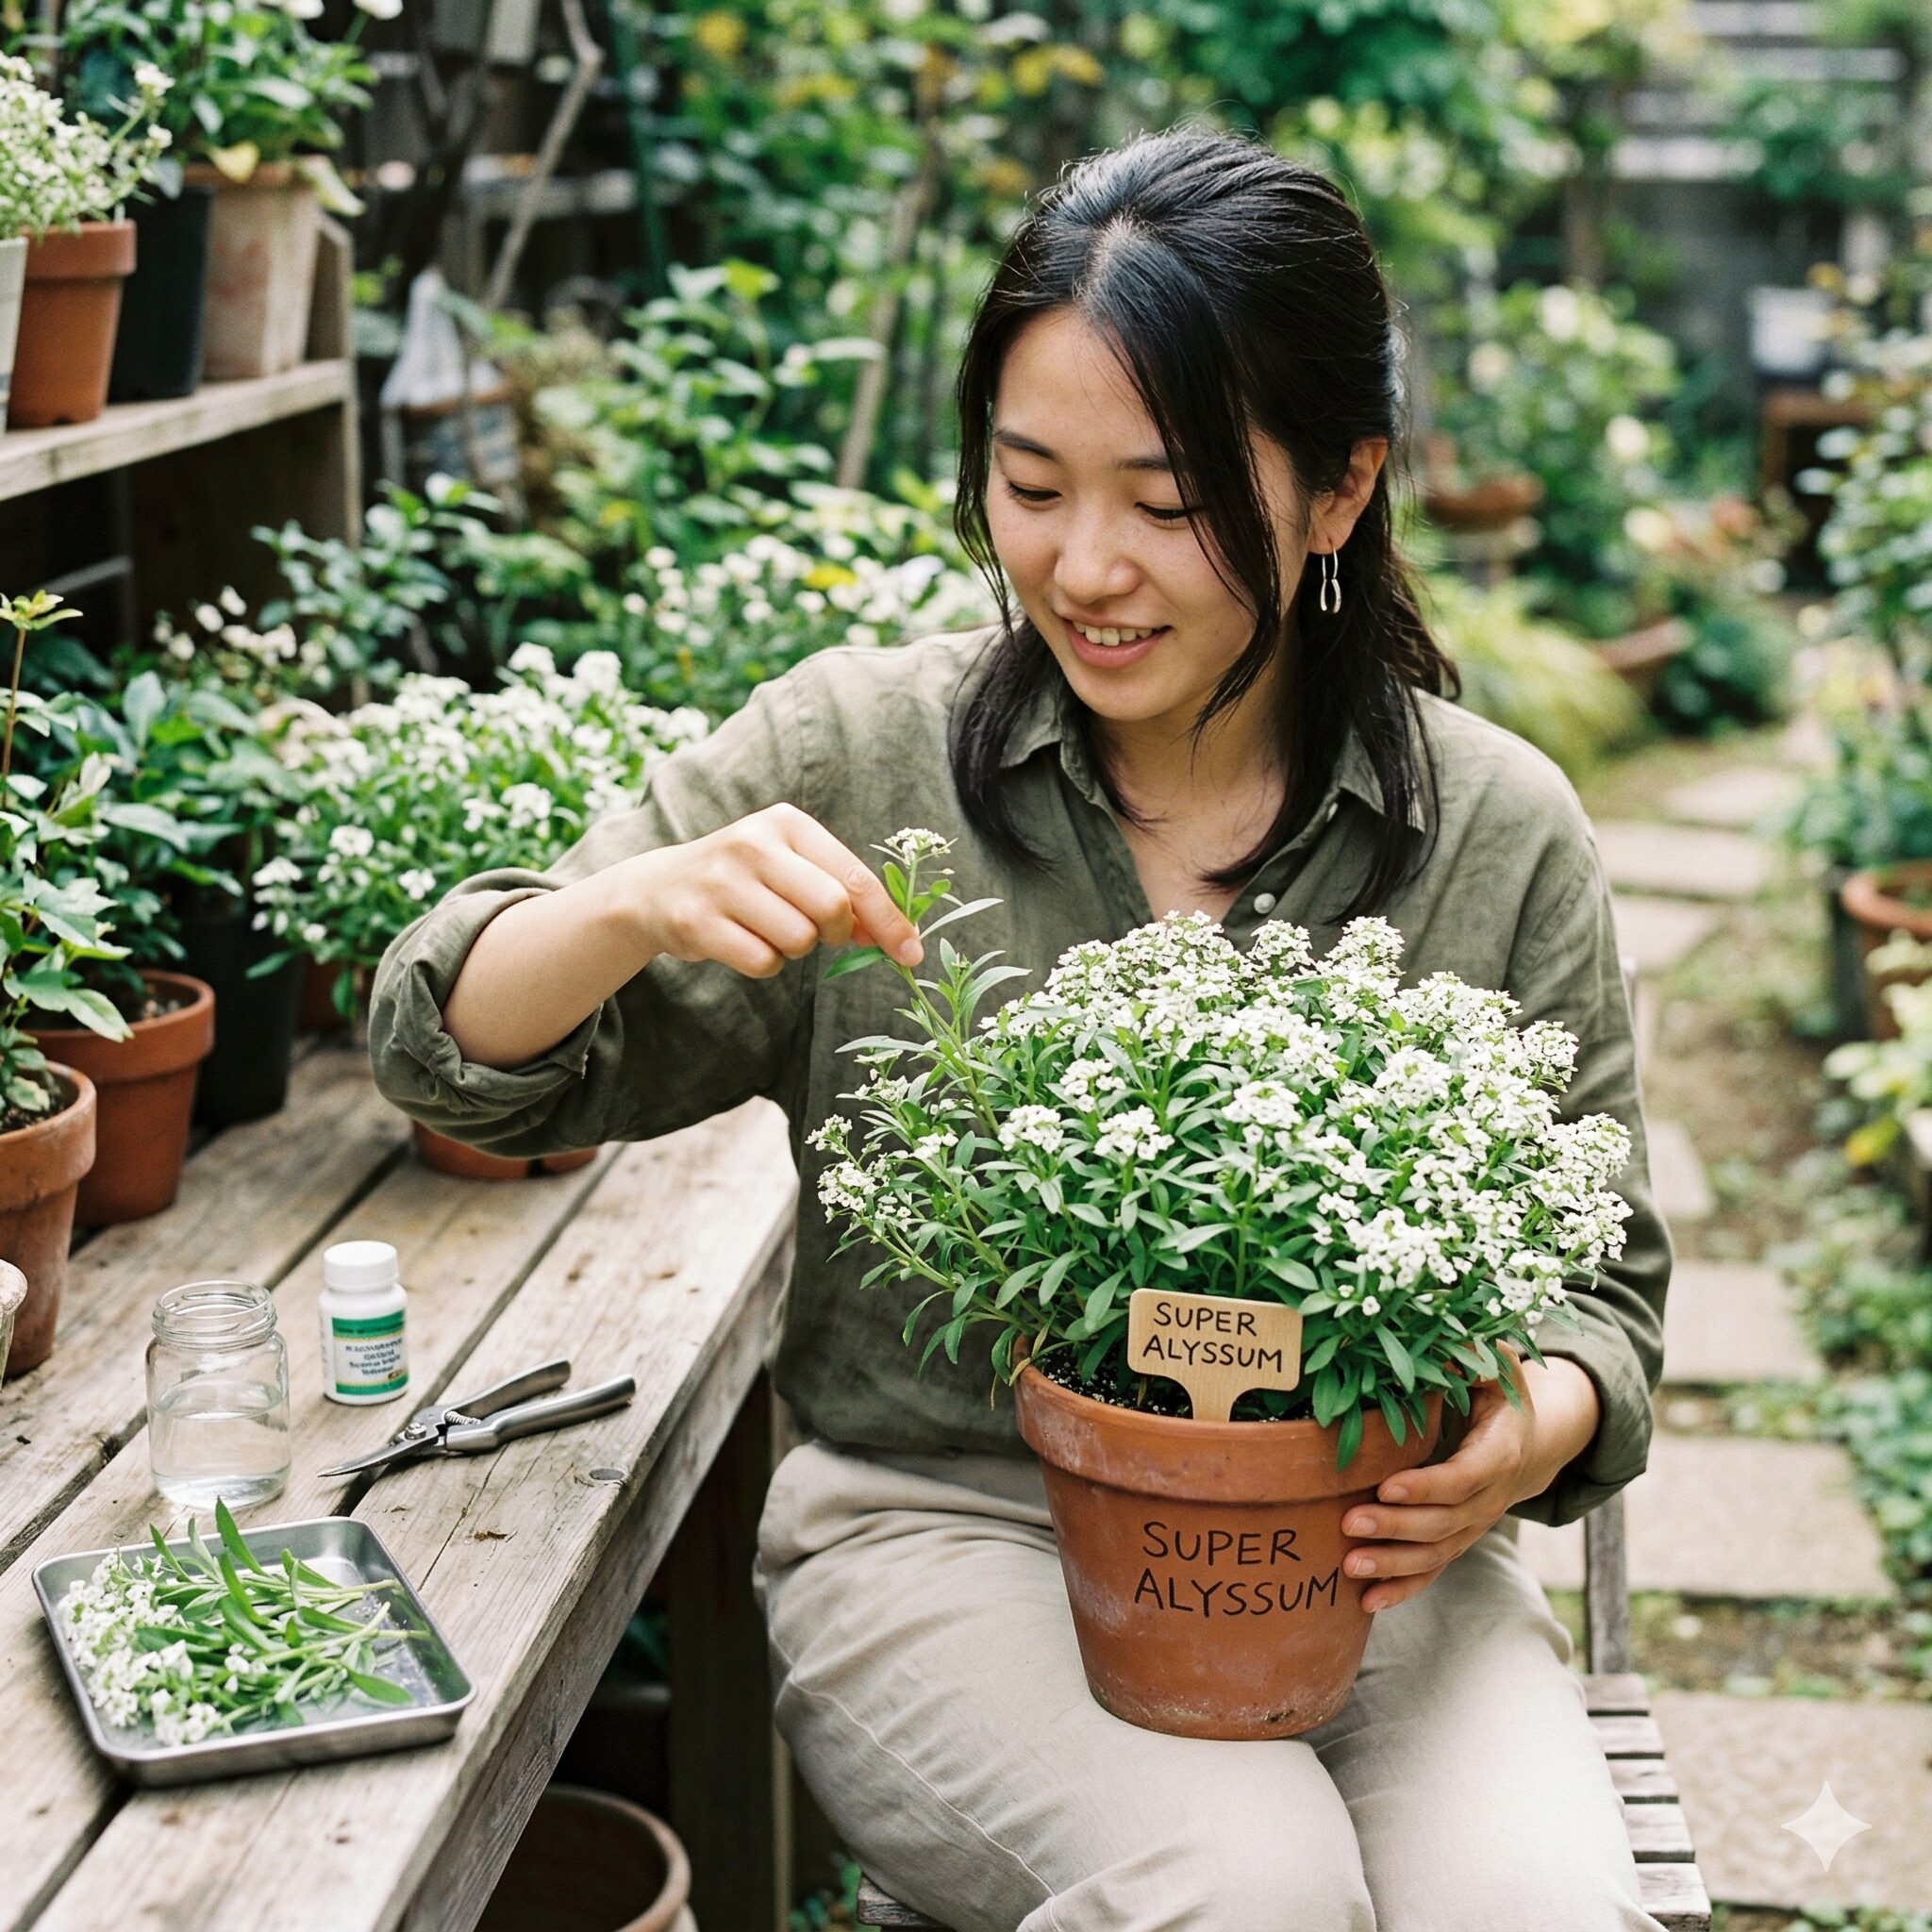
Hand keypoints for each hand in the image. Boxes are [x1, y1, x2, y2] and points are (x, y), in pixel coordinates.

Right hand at [632, 802, 924, 979]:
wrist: (659, 889)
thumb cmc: (745, 879)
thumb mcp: (791, 867)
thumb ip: (841, 891)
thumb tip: (896, 936)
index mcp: (786, 823)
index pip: (854, 877)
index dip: (889, 920)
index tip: (911, 952)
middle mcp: (753, 845)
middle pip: (831, 908)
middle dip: (837, 934)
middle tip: (822, 935)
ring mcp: (721, 883)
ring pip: (798, 940)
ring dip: (796, 949)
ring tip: (769, 929)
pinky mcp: (697, 921)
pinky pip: (763, 962)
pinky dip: (766, 963)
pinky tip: (744, 941)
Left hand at [1337, 1346, 1599, 1612]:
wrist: (1531, 1441)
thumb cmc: (1501, 1393)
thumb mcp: (1497, 1366)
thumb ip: (1475, 1360)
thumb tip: (1446, 1356)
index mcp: (1500, 1452)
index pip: (1464, 1479)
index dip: (1427, 1487)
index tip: (1386, 1485)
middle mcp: (1490, 1498)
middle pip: (1444, 1523)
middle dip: (1396, 1527)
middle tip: (1350, 1522)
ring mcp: (1475, 1525)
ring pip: (1437, 1554)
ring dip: (1393, 1564)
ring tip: (1350, 1565)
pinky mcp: (1457, 1540)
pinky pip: (1433, 1571)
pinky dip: (1402, 1589)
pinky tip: (1367, 1602)